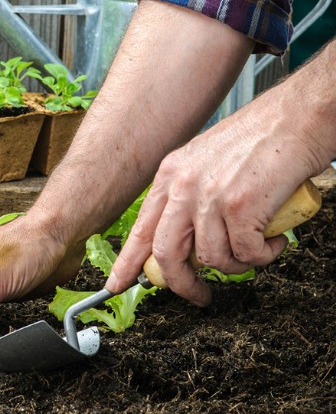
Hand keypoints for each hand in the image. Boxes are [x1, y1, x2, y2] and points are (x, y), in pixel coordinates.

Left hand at [105, 92, 324, 305]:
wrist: (297, 117)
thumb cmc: (260, 140)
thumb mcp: (206, 163)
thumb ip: (189, 197)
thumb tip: (187, 241)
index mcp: (170, 175)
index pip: (141, 228)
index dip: (128, 262)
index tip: (117, 284)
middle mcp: (183, 186)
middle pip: (166, 253)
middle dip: (181, 283)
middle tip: (199, 296)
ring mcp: (210, 196)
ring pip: (212, 259)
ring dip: (238, 265)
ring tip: (256, 249)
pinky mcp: (240, 207)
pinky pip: (246, 254)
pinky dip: (263, 255)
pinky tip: (274, 239)